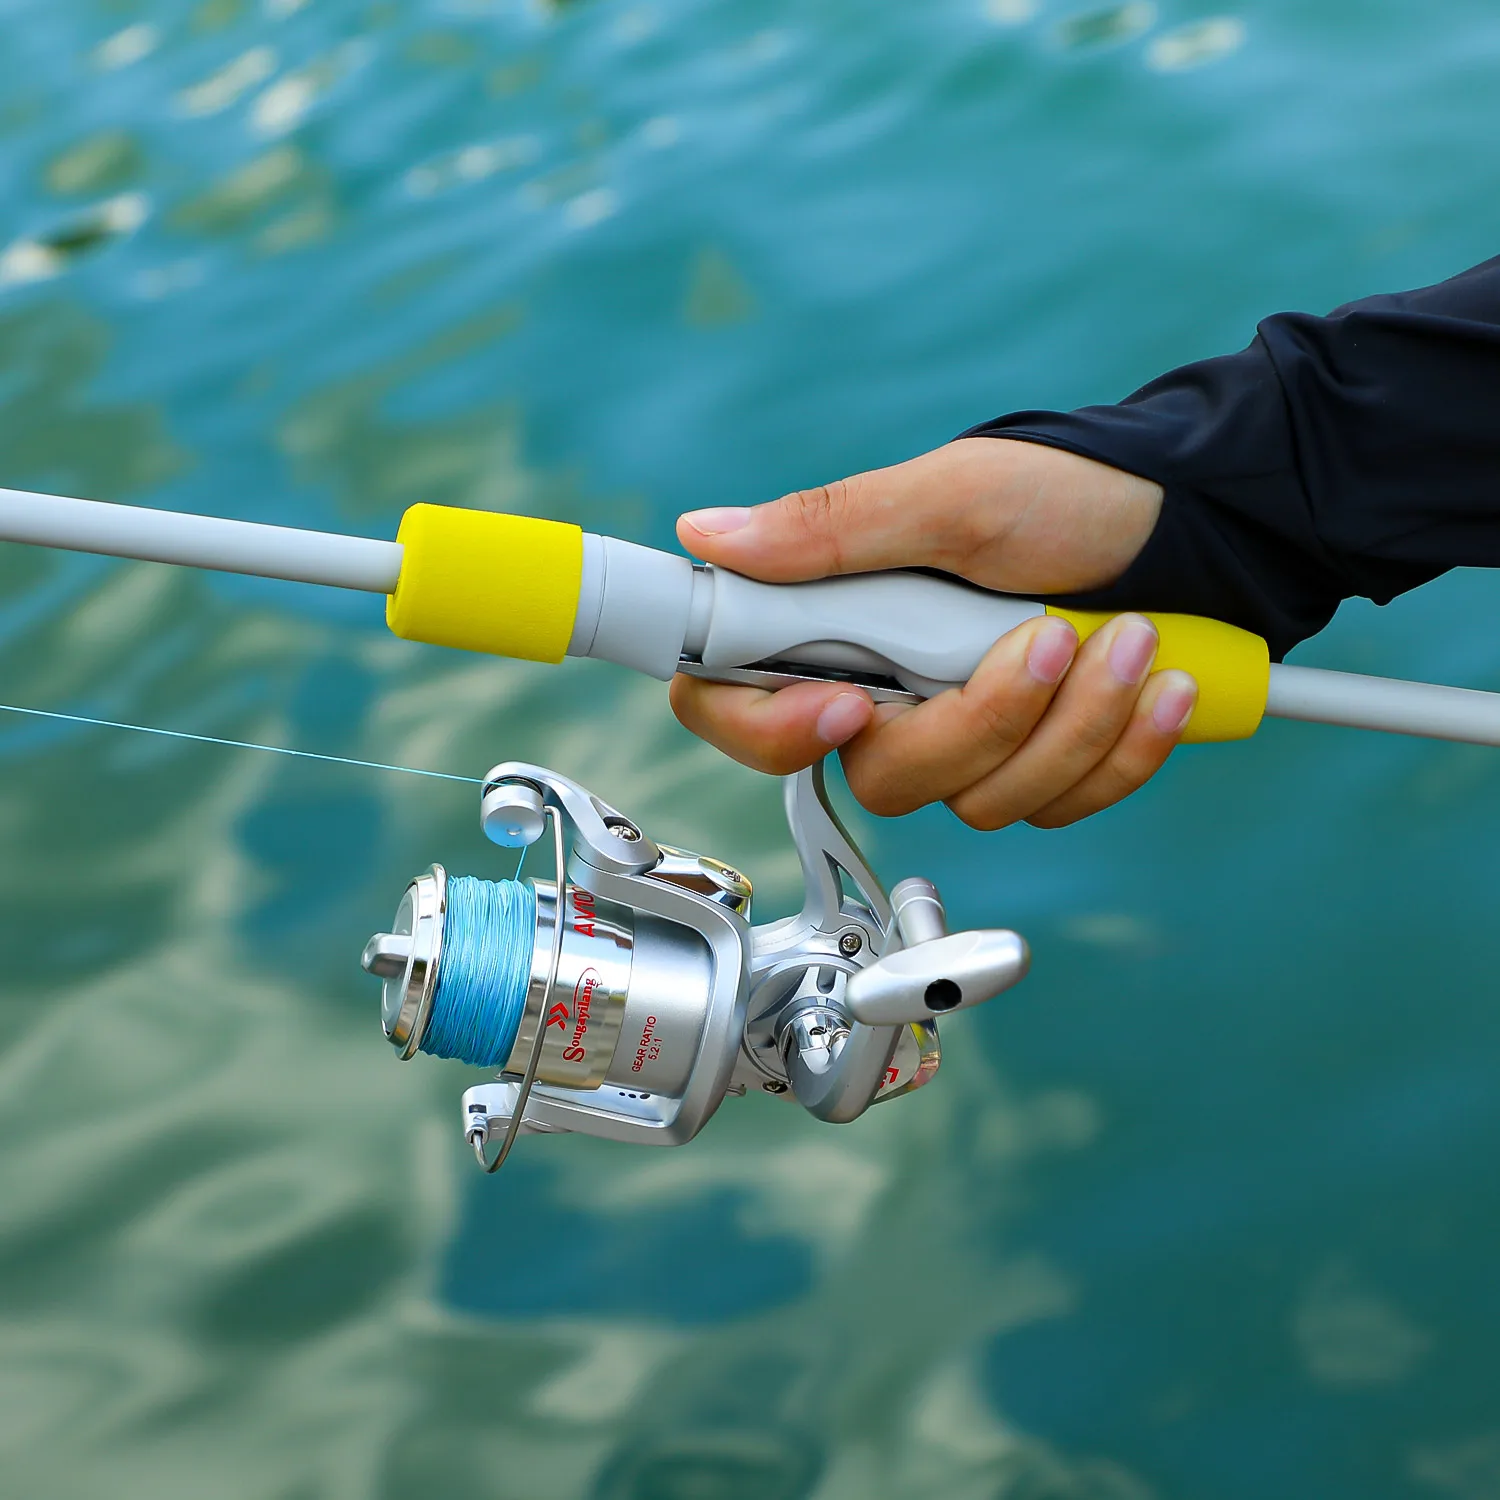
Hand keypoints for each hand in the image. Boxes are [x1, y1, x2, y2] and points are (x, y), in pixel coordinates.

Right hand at [668, 438, 1198, 828]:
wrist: (1184, 524)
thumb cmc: (1065, 493)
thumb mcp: (952, 496)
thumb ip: (832, 528)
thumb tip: (708, 533)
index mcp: (838, 623)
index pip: (737, 707)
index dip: (770, 730)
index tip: (848, 704)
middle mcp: (888, 692)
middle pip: (879, 776)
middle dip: (981, 720)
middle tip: (1046, 638)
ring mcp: (964, 740)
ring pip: (980, 800)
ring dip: (1072, 723)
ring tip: (1129, 636)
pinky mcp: (1037, 768)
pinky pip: (1058, 805)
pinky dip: (1121, 747)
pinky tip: (1158, 684)